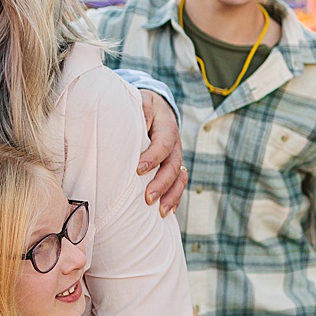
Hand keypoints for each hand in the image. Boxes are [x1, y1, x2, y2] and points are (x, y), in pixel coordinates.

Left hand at [137, 91, 185, 216]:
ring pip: (179, 179)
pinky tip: (167, 212)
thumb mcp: (142, 102)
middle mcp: (175, 146)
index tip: (139, 169)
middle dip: (162, 184)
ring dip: (171, 196)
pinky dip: (174, 199)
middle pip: (173, 167)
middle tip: (148, 199)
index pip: (162, 145)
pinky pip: (178, 185)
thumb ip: (140, 111)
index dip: (153, 158)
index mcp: (167, 129)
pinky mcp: (173, 168)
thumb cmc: (144, 107)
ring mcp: (176, 158)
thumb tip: (135, 124)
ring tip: (160, 212)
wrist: (158, 108)